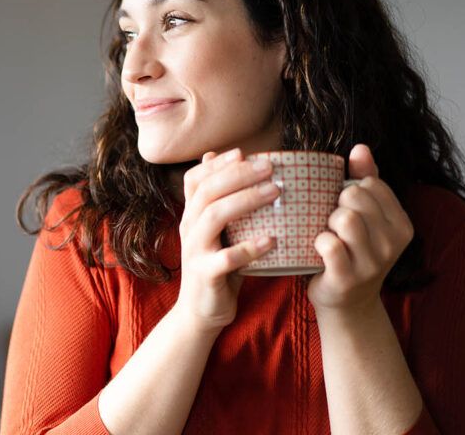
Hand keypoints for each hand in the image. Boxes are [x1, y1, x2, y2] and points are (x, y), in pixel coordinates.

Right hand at [176, 148, 281, 331]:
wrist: (200, 312)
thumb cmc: (217, 266)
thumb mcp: (214, 233)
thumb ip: (218, 202)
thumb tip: (219, 161)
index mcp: (191, 216)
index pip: (195, 180)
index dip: (217, 164)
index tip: (244, 152)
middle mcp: (189, 228)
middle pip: (208, 192)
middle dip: (239, 174)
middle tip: (270, 166)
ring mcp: (195, 251)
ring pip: (215, 216)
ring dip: (246, 200)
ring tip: (276, 192)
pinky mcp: (206, 274)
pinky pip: (227, 258)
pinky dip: (250, 247)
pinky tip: (272, 240)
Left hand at [307, 144, 414, 313]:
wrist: (346, 303)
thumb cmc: (351, 252)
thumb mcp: (365, 217)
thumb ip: (365, 179)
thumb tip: (360, 146)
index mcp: (401, 224)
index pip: (371, 183)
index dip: (349, 190)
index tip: (345, 207)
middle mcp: (393, 243)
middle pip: (355, 197)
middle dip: (336, 205)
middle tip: (333, 223)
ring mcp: (373, 262)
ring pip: (344, 218)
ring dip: (326, 223)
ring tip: (327, 235)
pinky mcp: (349, 278)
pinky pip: (329, 244)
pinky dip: (318, 242)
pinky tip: (319, 249)